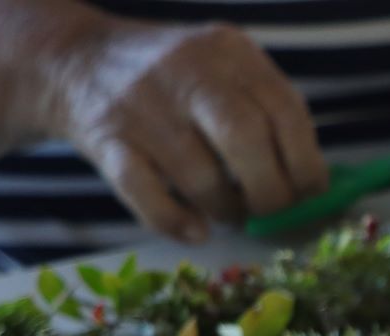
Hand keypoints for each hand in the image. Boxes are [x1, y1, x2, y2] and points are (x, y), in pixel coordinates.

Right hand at [37, 12, 326, 239]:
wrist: (74, 60)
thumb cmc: (174, 82)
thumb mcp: (225, 70)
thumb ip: (269, 114)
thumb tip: (315, 188)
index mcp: (228, 51)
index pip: (285, 110)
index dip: (307, 164)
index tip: (310, 194)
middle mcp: (184, 70)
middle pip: (246, 139)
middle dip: (271, 192)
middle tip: (272, 212)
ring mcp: (140, 103)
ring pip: (201, 176)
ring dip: (226, 210)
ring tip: (230, 212)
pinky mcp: (105, 138)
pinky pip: (148, 196)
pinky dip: (178, 223)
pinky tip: (196, 230)